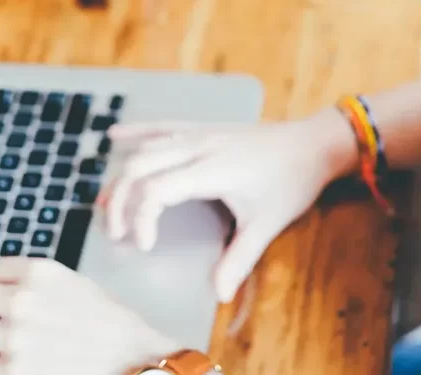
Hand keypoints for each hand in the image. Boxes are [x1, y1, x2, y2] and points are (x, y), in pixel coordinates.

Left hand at [0, 257, 177, 374]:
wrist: (129, 358)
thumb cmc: (107, 322)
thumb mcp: (73, 283)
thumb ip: (35, 282)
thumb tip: (0, 288)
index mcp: (39, 272)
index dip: (4, 283)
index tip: (14, 294)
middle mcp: (21, 300)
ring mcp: (13, 339)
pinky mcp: (11, 372)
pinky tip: (5, 365)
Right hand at [101, 109, 358, 302]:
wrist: (314, 142)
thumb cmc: (292, 182)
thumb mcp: (268, 223)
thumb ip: (240, 259)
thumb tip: (219, 294)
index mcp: (211, 170)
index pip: (156, 190)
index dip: (141, 219)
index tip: (144, 247)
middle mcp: (198, 147)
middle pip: (140, 167)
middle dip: (120, 201)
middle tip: (116, 234)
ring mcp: (199, 133)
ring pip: (146, 148)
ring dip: (122, 175)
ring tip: (106, 204)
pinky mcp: (204, 128)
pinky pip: (162, 126)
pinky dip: (137, 131)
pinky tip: (115, 136)